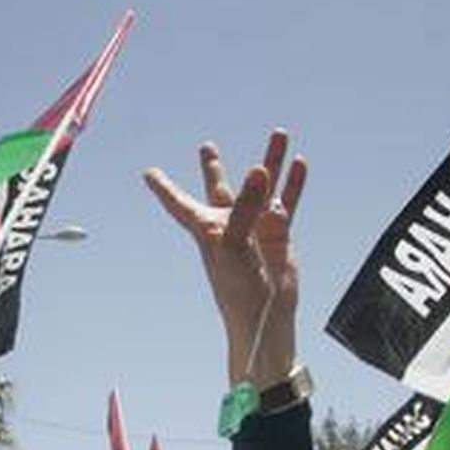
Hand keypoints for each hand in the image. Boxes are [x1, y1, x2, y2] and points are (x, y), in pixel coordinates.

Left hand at [144, 129, 305, 388]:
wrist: (265, 315)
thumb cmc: (237, 287)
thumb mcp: (233, 243)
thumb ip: (245, 206)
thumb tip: (259, 170)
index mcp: (205, 228)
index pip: (179, 203)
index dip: (164, 188)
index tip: (149, 173)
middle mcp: (229, 223)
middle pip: (219, 188)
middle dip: (212, 168)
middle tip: (206, 147)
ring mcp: (256, 227)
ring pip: (263, 185)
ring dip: (271, 160)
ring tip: (279, 133)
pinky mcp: (279, 233)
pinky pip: (288, 200)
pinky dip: (295, 182)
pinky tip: (300, 162)